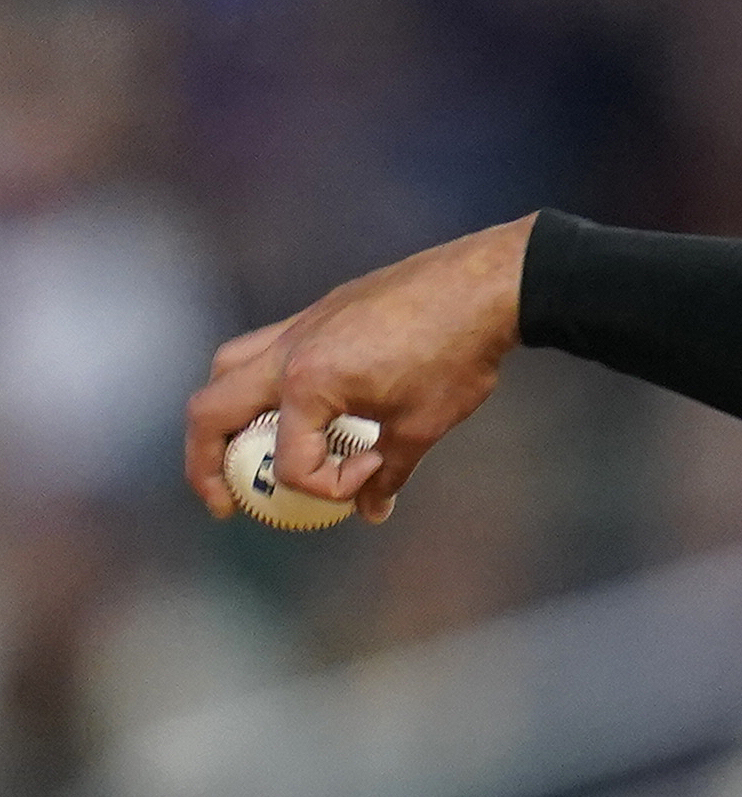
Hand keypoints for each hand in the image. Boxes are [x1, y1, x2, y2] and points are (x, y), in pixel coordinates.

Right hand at [184, 215, 535, 523]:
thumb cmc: (456, 355)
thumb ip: (389, 472)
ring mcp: (298, 325)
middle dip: (205, 464)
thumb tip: (372, 510)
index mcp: (308, 383)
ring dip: (221, 414)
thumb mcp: (423, 425)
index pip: (292, 462)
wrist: (482, 286)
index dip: (330, 485)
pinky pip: (264, 348)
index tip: (372, 470)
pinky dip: (258, 382)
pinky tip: (291, 404)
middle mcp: (288, 351)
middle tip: (225, 501)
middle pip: (209, 410)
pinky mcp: (318, 312)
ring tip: (238, 450)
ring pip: (227, 368)